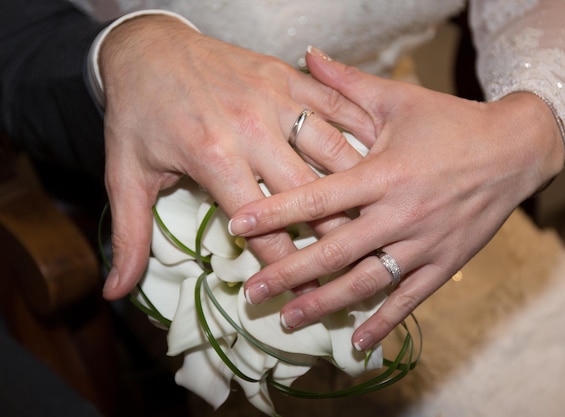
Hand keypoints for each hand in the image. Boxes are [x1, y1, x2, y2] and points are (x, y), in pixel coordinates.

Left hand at [99, 16, 375, 299]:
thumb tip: (116, 290)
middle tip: (351, 265)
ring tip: (375, 219)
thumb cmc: (138, 112)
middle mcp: (250, 127)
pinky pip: (336, 105)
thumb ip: (129, 235)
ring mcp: (275, 97)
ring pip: (333, 149)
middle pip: (307, 192)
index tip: (302, 291)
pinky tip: (378, 158)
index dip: (283, 263)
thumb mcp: (125, 173)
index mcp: (211, 155)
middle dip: (331, 234)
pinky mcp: (288, 77)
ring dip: (356, 188)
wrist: (147, 46)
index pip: (260, 223)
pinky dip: (362, 132)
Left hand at [229, 48, 564, 350]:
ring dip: (324, 304)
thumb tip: (306, 55)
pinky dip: (383, 322)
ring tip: (287, 319)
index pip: (318, 198)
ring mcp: (424, 245)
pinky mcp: (445, 263)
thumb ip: (348, 83)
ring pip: (365, 282)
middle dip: (288, 273)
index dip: (275, 213)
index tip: (237, 227)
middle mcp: (400, 215)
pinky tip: (357, 343)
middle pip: (334, 252)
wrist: (515, 150)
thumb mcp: (399, 99)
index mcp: (384, 174)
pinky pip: (410, 299)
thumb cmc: (451, 123)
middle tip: (250, 292)